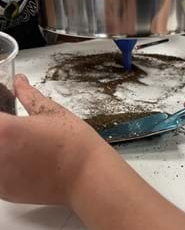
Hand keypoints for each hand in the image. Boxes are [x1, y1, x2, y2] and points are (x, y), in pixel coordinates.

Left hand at [0, 74, 184, 229]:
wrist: (88, 174)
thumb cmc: (74, 141)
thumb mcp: (53, 112)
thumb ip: (29, 95)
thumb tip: (19, 80)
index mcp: (5, 130)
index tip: (6, 112)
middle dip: (2, 129)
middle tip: (19, 130)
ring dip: (4, 147)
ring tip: (26, 145)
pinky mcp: (5, 192)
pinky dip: (6, 166)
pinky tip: (28, 161)